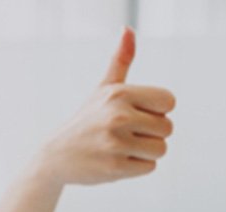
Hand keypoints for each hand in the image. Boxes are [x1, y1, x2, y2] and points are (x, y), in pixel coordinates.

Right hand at [32, 27, 175, 186]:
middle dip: (152, 133)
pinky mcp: (115, 167)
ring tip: (123, 147)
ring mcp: (116, 143)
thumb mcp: (103, 89)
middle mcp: (118, 116)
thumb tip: (128, 29)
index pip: (168, 101)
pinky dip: (137, 166)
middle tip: (128, 133)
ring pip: (161, 149)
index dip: (157, 110)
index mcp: (119, 94)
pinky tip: (117, 160)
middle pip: (168, 128)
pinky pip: (149, 167)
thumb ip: (120, 60)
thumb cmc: (88, 119)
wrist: (57, 156)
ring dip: (146, 151)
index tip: (138, 113)